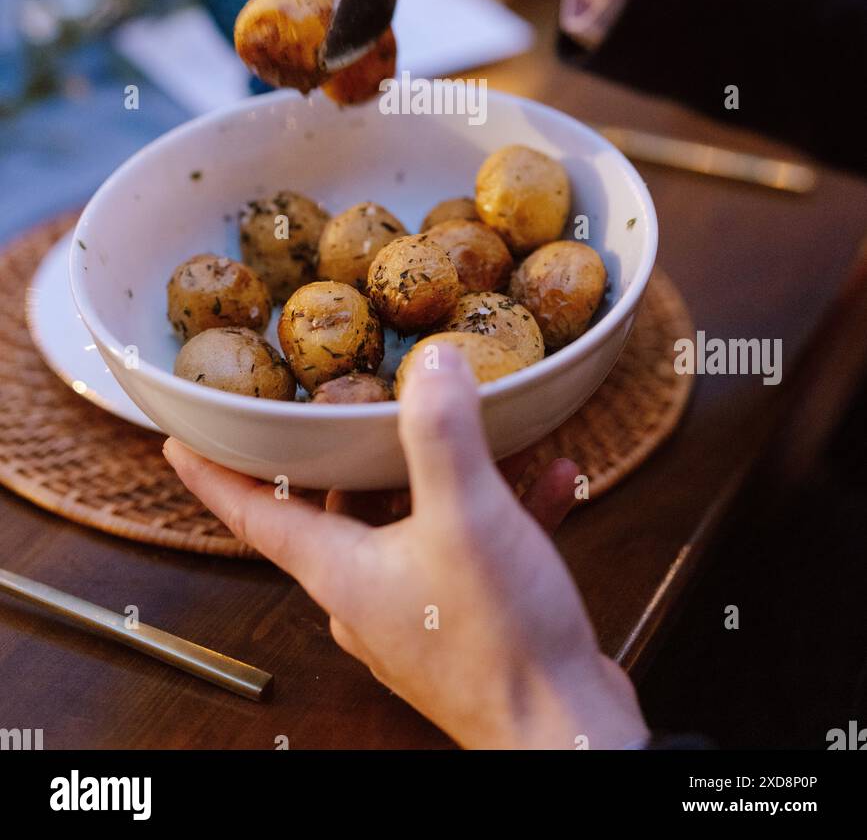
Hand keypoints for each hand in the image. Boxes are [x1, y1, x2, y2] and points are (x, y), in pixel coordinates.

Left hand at [164, 346, 648, 750]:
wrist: (566, 730)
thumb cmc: (499, 640)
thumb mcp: (466, 515)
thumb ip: (442, 434)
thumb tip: (431, 365)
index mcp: (341, 571)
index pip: (254, 515)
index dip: (213, 473)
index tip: (180, 440)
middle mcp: (368, 594)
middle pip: (336, 511)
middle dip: (350, 454)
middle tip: (359, 403)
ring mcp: (418, 612)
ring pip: (414, 523)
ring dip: (449, 475)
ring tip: (487, 432)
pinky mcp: (470, 624)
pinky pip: (473, 549)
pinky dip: (502, 511)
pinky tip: (548, 480)